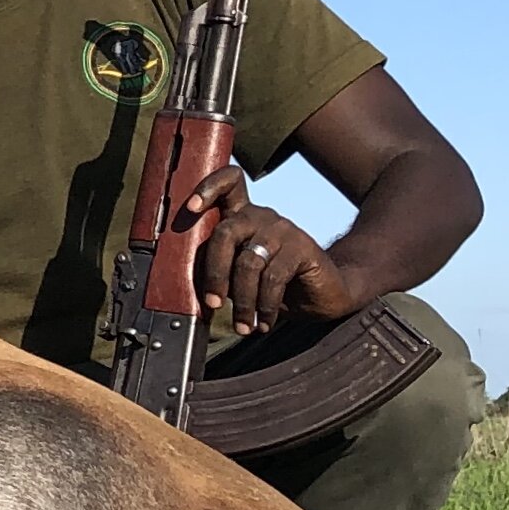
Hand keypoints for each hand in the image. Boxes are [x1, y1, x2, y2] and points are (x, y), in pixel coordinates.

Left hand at [180, 164, 361, 332]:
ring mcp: (282, 229)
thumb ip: (216, 270)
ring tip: (242, 326)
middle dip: (214, 273)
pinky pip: (273, 277)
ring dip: (242, 301)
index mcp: (239, 216)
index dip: (207, 188)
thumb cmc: (272, 284)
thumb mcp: (238, 276)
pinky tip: (264, 323)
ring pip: (248, 262)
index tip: (190, 207)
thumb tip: (184, 291)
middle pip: (225, 233)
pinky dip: (265, 306)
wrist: (323, 293)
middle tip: (212, 304)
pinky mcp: (302, 247)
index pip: (227, 183)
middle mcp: (259, 216)